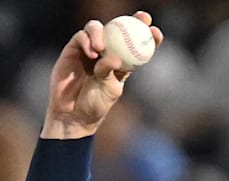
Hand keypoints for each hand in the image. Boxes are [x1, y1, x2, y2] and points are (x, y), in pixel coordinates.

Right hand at [41, 11, 162, 139]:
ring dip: (101, 33)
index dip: (148, 36)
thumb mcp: (108, 90)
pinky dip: (87, 40)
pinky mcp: (73, 49)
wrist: (73, 113)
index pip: (137, 45)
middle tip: (140, 20)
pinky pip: (81, 37)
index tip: (155, 32)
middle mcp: (107, 52)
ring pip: (98, 28)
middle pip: (119, 29)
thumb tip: (115, 58)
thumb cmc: (95, 104)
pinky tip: (92, 52)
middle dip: (132, 21)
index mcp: (123, 62)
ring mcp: (89, 49)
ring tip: (101, 47)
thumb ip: (109, 73)